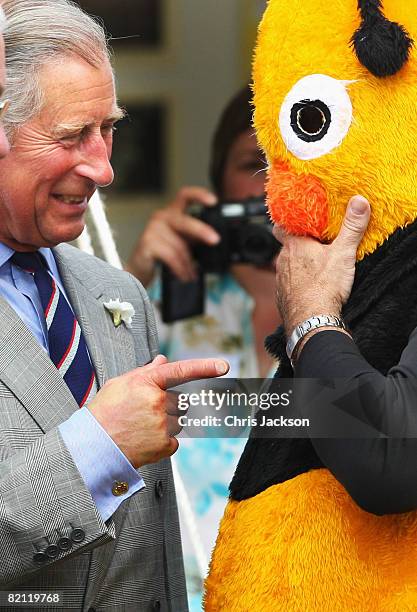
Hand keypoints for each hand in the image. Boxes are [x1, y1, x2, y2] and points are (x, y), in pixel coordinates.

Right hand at [89, 354, 228, 467]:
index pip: (181, 370)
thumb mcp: (120, 384)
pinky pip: (174, 439)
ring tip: (140, 427)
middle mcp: (159, 402)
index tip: (223, 366)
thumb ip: (145, 372)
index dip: (205, 367)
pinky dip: (163, 439)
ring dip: (166, 422)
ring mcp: (164, 424)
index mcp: (147, 383)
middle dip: (169, 405)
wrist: (94, 447)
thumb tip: (163, 361)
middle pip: (180, 400)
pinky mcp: (167, 444)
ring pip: (178, 420)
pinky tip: (144, 439)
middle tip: (145, 413)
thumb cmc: (104, 414)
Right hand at [126, 187, 219, 286]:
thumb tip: (217, 240)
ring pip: (179, 244)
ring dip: (189, 263)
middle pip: (185, 220)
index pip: (185, 196)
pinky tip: (184, 275)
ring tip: (192, 274)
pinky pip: (170, 256)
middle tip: (215, 240)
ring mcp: (153, 228)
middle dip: (202, 230)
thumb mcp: (184, 244)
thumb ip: (197, 238)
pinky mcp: (147, 242)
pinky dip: (180, 268)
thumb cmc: (164, 255)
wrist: (142, 271)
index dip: (199, 195)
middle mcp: (162, 217)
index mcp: (173, 213)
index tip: (213, 200)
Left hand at [274, 195, 370, 335]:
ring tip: (316, 268)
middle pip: (287, 248)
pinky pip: (288, 285)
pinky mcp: (283, 297)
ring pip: (287, 267)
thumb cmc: (324, 287)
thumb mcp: (343, 253)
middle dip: (299, 246)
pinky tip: (310, 288)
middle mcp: (282, 261)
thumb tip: (359, 202)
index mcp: (294, 246)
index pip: (281, 227)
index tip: (298, 222)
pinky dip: (297, 284)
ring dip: (298, 266)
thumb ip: (352, 227)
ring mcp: (280, 280)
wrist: (312, 320)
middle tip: (317, 245)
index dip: (288, 224)